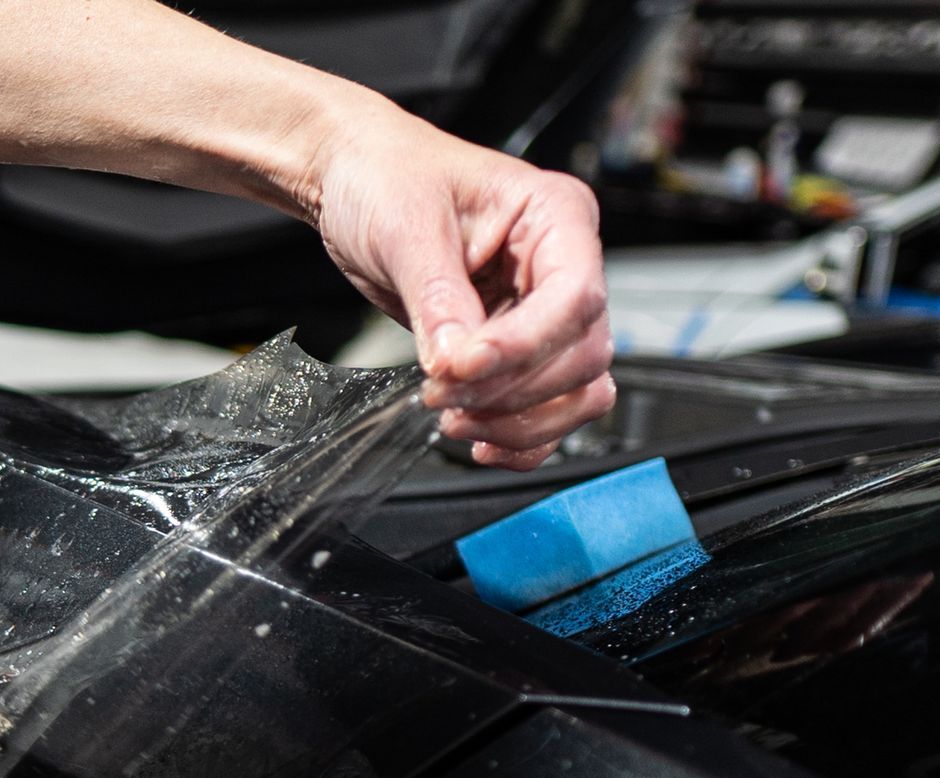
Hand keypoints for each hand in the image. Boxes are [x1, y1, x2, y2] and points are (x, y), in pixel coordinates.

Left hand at [313, 105, 614, 469]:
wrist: (358, 184)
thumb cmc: (387, 177)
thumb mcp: (405, 226)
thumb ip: (438, 298)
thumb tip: (457, 362)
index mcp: (556, 215)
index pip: (575, 297)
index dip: (523, 345)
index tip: (462, 366)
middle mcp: (564, 265)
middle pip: (581, 356)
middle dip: (512, 390)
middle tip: (440, 391)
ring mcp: (545, 313)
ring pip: (574, 393)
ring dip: (518, 422)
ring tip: (451, 416)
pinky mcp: (519, 351)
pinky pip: (548, 412)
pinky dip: (520, 438)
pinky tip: (478, 438)